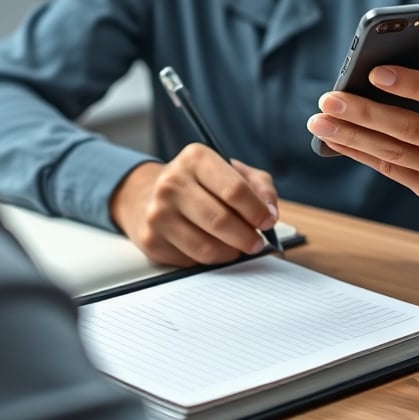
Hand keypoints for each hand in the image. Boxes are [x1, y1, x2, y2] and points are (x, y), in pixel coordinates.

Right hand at [110, 145, 279, 265]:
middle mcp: (172, 183)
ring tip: (237, 247)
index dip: (257, 211)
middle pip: (221, 221)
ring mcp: (158, 213)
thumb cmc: (200, 182)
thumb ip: (259, 185)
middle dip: (247, 237)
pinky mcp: (151, 241)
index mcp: (195, 158)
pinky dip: (209, 260)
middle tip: (257, 242)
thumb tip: (270, 212)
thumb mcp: (232, 170)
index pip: (234, 189)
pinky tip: (212, 247)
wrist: (148, 193)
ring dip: (231, 252)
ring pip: (206, 247)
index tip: (268, 221)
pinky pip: (191, 261)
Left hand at [306, 17, 418, 216]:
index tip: (373, 71)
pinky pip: (388, 169)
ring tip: (318, 120)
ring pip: (392, 151)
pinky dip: (357, 152)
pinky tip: (331, 137)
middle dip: (364, 112)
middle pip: (409, 127)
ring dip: (351, 136)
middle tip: (328, 98)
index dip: (410, 84)